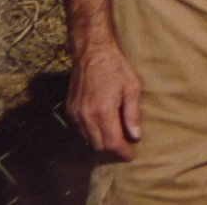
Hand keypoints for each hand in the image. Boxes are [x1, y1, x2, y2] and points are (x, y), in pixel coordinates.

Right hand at [67, 43, 142, 159]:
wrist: (92, 52)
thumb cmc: (115, 66)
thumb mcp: (132, 87)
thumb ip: (132, 114)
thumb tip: (135, 135)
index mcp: (103, 112)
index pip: (112, 143)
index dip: (122, 152)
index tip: (130, 155)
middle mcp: (86, 116)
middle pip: (99, 145)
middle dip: (112, 148)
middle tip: (124, 144)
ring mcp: (76, 113)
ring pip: (87, 140)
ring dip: (100, 142)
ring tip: (113, 135)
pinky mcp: (70, 109)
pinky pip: (79, 130)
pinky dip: (90, 133)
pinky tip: (100, 126)